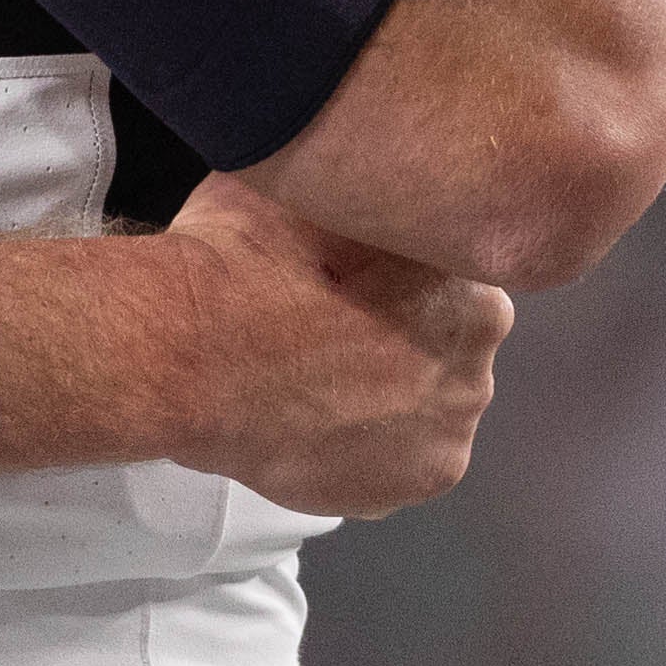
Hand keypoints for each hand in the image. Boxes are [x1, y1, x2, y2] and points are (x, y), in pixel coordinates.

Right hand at [146, 183, 509, 517]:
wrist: (189, 351)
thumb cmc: (248, 259)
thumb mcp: (309, 185)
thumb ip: (357, 191)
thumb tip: (353, 172)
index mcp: (474, 293)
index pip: (452, 283)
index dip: (396, 276)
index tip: (346, 276)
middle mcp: (475, 372)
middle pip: (441, 349)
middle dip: (395, 338)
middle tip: (322, 325)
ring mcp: (439, 441)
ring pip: (416, 409)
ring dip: (380, 394)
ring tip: (308, 376)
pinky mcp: (397, 492)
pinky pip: (384, 462)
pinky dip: (354, 445)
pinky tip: (307, 417)